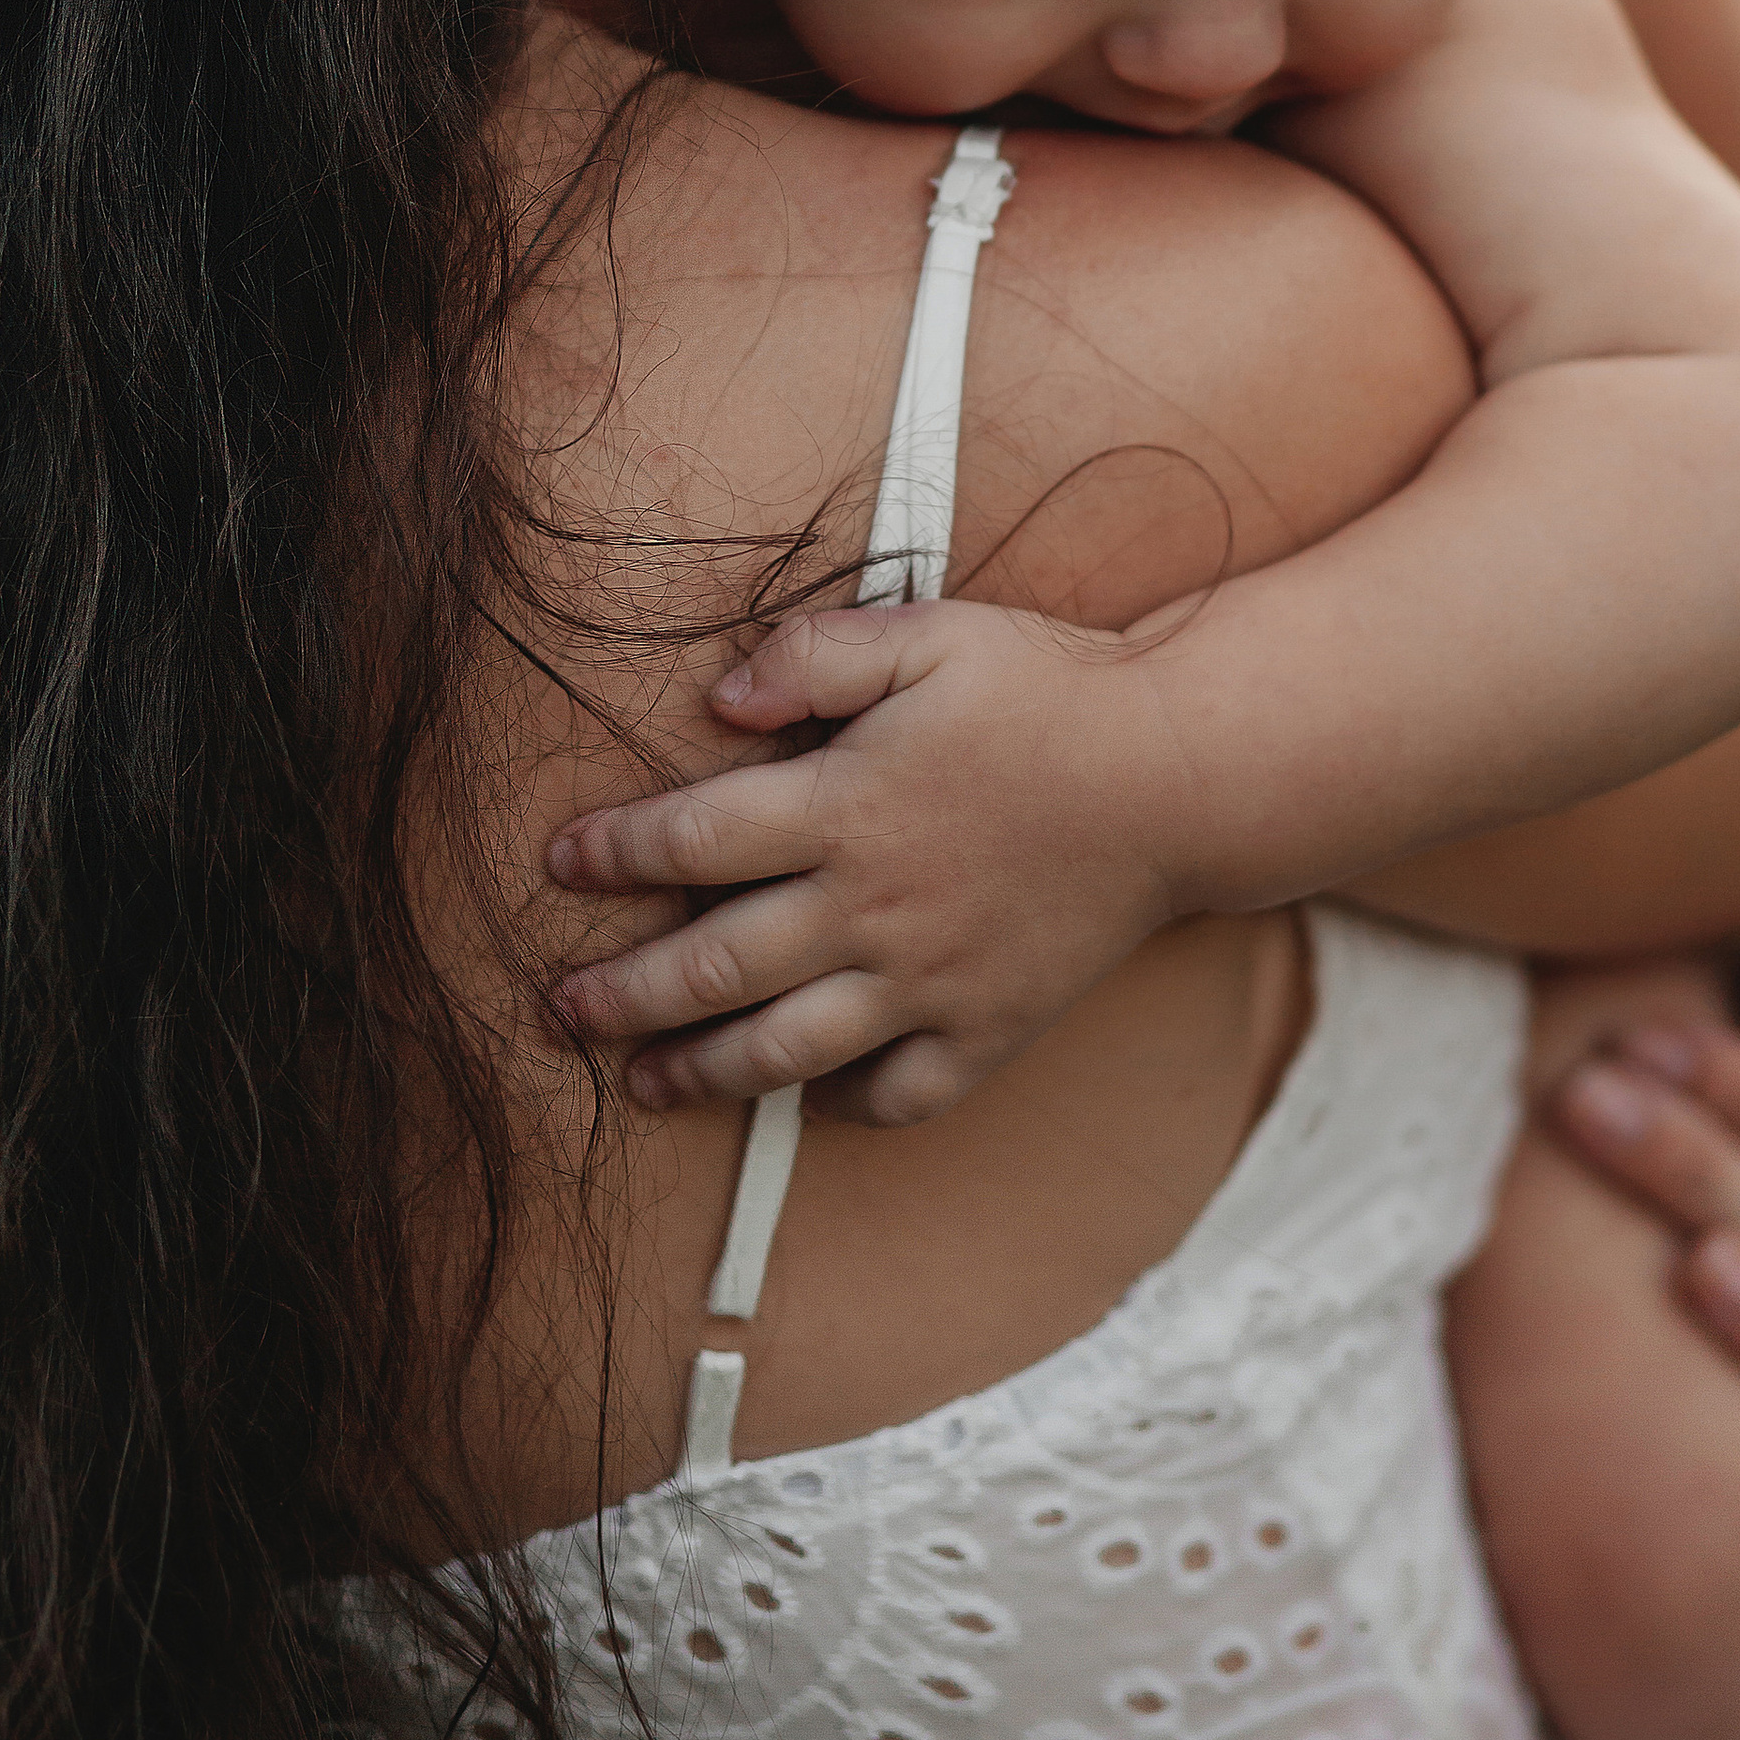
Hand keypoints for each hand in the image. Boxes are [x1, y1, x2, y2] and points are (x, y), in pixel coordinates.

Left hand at [544, 600, 1181, 1126]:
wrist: (1181, 774)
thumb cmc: (1050, 691)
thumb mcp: (930, 633)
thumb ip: (815, 656)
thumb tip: (714, 701)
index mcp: (845, 805)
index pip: (692, 840)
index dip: (613, 854)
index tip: (559, 865)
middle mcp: (871, 907)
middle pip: (712, 967)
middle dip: (621, 995)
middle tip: (562, 1009)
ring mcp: (928, 982)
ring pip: (784, 1050)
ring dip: (698, 1073)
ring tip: (644, 1085)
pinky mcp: (986, 1030)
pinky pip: (894, 1095)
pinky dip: (839, 1106)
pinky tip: (806, 1095)